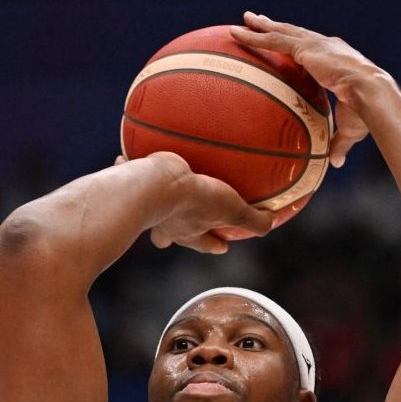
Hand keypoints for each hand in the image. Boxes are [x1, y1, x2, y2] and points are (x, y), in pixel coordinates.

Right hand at [116, 153, 274, 253]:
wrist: (154, 182)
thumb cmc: (193, 200)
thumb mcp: (232, 210)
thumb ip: (253, 220)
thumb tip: (271, 222)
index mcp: (186, 232)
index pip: (203, 243)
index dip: (214, 245)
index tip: (222, 246)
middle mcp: (163, 222)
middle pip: (167, 234)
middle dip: (173, 233)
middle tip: (178, 227)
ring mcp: (145, 203)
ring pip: (147, 207)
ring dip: (152, 200)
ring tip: (157, 186)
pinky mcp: (133, 181)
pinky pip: (130, 172)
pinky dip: (129, 166)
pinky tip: (130, 154)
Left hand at [230, 12, 384, 166]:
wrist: (371, 93)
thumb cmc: (366, 111)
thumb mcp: (349, 129)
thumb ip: (338, 143)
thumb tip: (335, 163)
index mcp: (336, 59)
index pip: (312, 49)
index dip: (298, 44)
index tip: (288, 42)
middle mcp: (325, 46)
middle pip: (294, 33)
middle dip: (276, 26)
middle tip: (258, 21)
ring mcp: (315, 45)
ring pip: (281, 32)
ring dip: (260, 26)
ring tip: (244, 19)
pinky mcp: (306, 48)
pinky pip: (274, 40)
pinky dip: (255, 36)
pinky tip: (238, 32)